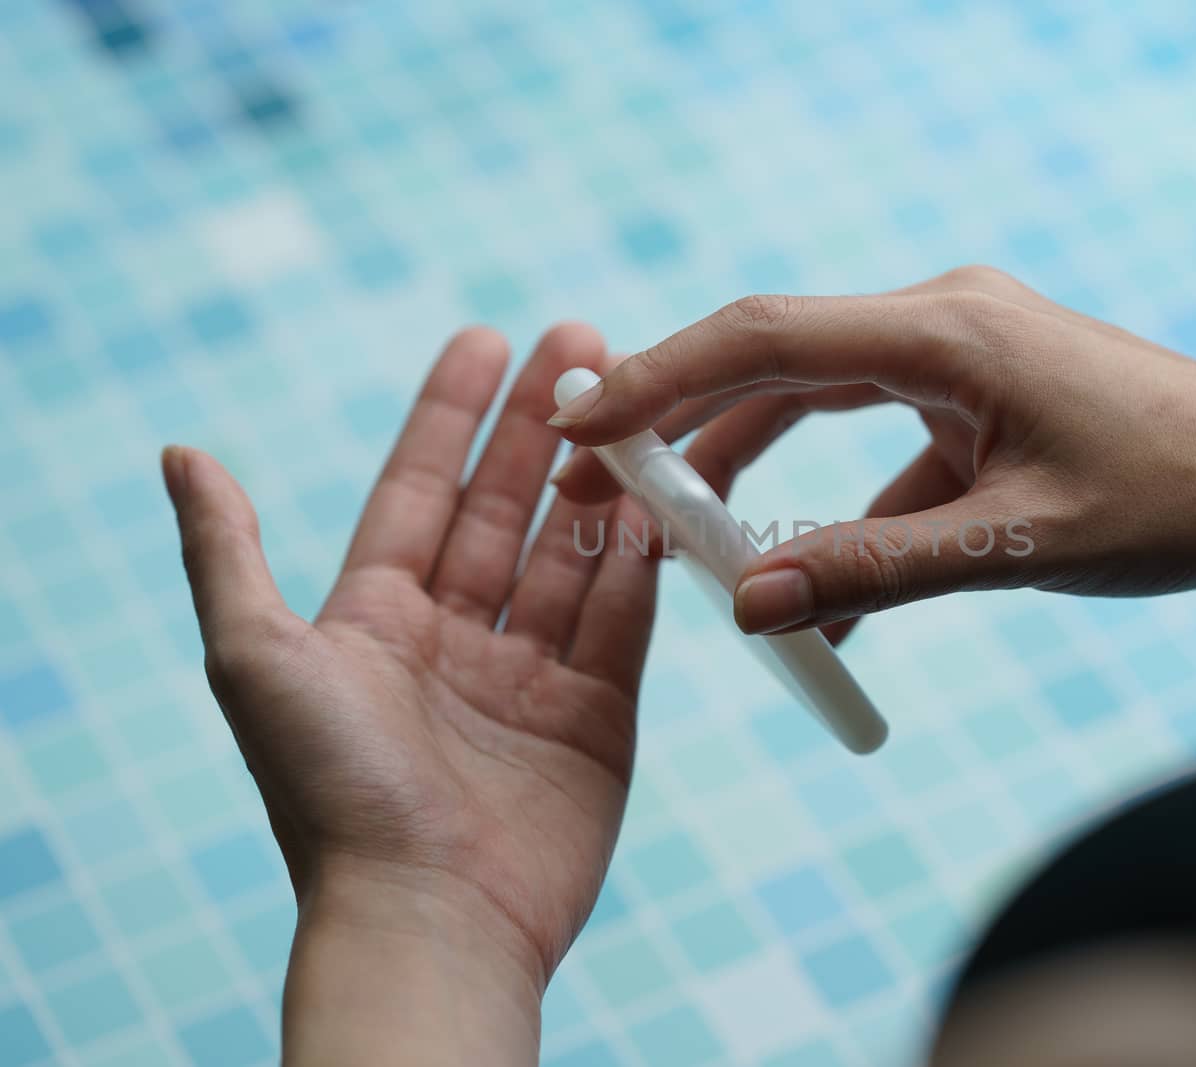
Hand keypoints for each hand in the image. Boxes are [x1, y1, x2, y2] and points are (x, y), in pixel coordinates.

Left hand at [165, 324, 659, 1063]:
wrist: (427, 915)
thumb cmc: (331, 789)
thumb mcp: (256, 657)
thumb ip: (227, 552)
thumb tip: (180, 451)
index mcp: (375, 620)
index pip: (418, 491)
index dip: (450, 414)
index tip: (489, 338)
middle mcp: (454, 640)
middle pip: (504, 511)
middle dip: (542, 430)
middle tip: (585, 343)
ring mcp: (530, 679)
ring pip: (572, 558)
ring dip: (600, 484)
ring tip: (635, 409)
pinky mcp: (595, 719)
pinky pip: (622, 623)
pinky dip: (640, 564)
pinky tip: (658, 502)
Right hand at [550, 267, 1195, 638]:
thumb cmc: (1178, 501)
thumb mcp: (1016, 546)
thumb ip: (872, 571)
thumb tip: (744, 606)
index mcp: (947, 332)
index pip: (763, 338)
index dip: (656, 379)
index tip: (573, 424)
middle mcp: (944, 321)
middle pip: (774, 359)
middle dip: (680, 425)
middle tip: (596, 488)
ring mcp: (965, 354)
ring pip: (820, 399)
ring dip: (752, 466)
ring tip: (680, 540)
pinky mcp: (985, 395)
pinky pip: (885, 445)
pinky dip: (842, 506)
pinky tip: (816, 591)